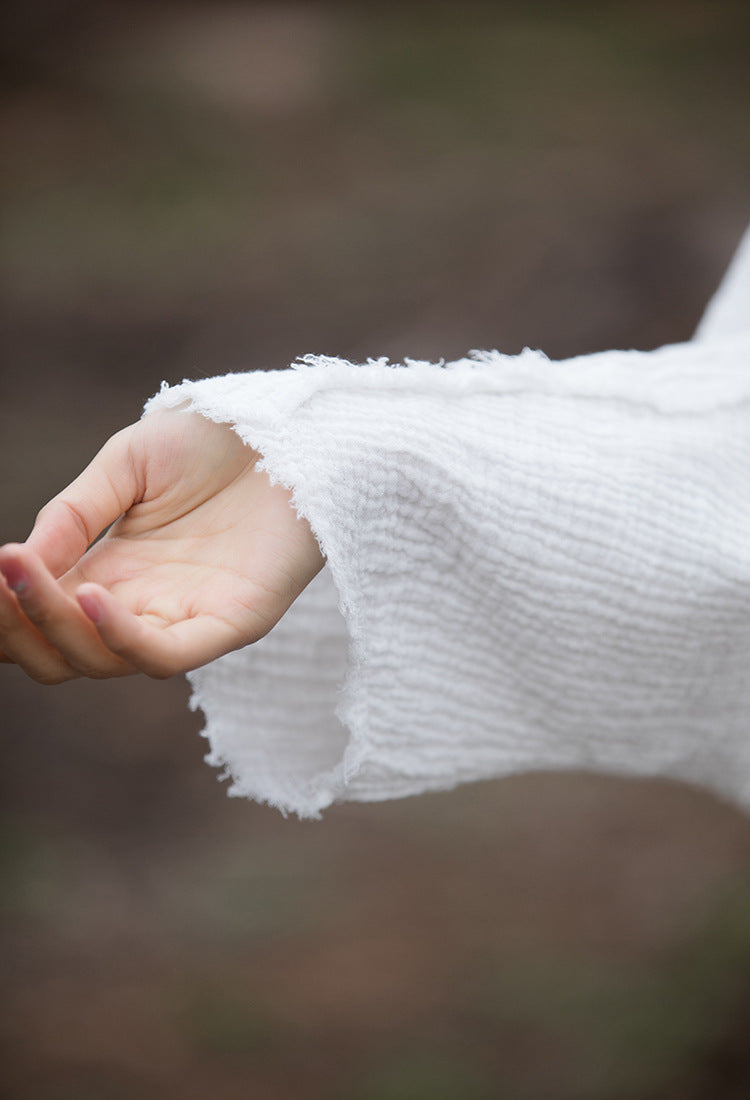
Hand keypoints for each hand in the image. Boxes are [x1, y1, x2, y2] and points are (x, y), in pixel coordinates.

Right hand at [0, 409, 323, 682]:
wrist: (287, 429)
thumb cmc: (211, 443)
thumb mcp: (125, 466)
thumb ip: (73, 514)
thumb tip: (17, 560)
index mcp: (110, 572)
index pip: (38, 616)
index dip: (2, 609)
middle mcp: (141, 606)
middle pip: (62, 653)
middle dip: (14, 628)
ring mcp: (184, 619)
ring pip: (103, 660)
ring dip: (54, 627)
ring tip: (23, 576)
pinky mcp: (231, 623)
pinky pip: (167, 655)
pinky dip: (122, 639)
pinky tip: (89, 598)